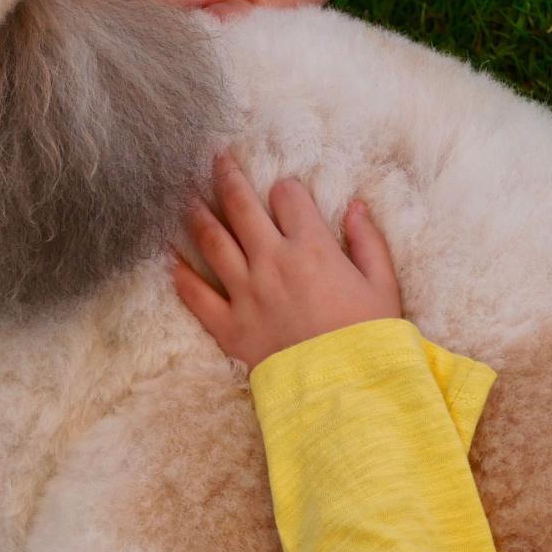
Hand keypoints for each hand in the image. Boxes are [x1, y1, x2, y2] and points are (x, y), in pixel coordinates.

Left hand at [174, 156, 400, 366]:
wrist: (347, 391)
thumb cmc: (370, 339)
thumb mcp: (383, 286)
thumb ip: (368, 241)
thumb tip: (356, 206)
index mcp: (312, 248)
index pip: (288, 198)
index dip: (286, 189)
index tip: (284, 190)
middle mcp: (272, 262)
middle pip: (240, 206)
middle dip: (227, 176)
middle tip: (215, 159)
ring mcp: (246, 292)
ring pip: (211, 240)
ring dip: (196, 212)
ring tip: (186, 194)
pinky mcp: (229, 325)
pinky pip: (195, 294)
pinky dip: (180, 273)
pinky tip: (169, 255)